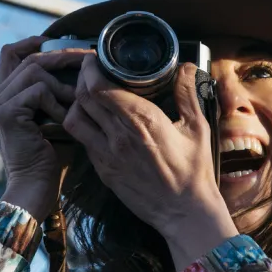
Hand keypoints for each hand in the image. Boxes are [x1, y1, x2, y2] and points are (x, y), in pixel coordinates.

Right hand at [0, 37, 90, 219]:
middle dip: (61, 55)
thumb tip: (83, 66)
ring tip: (77, 101)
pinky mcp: (6, 112)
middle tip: (88, 59)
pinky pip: (38, 90)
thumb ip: (59, 92)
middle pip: (27, 56)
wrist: (36, 188)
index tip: (64, 45)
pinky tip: (64, 120)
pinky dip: (57, 102)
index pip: (12, 53)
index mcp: (3, 95)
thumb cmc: (51, 157)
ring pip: (35, 69)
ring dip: (63, 83)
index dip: (35, 42)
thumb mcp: (55, 116)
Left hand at [62, 56, 237, 271]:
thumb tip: (185, 67)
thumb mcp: (197, 128)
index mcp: (143, 120)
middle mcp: (119, 135)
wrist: (184, 212)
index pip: (101, 86)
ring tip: (87, 96)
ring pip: (74, 119)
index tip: (94, 59)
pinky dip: (82, 125)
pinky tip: (94, 121)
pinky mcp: (103, 170)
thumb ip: (187, 94)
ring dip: (76, 103)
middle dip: (81, 79)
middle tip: (89, 71)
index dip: (91, 68)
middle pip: (83, 98)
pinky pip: (82, 141)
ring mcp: (107, 155)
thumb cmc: (194, 171)